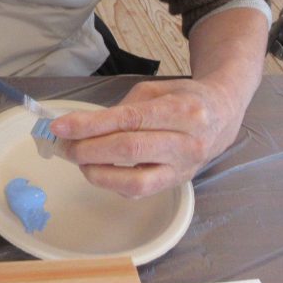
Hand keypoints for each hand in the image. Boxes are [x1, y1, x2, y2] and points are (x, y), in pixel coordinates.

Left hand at [48, 78, 245, 197]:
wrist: (222, 117)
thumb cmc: (184, 99)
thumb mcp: (156, 91)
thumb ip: (122, 108)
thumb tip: (82, 127)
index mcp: (182, 110)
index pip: (128, 119)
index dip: (90, 125)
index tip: (60, 127)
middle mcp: (187, 142)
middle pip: (129, 150)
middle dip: (88, 149)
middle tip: (64, 145)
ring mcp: (184, 168)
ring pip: (135, 181)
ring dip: (98, 173)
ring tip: (80, 160)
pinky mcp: (177, 184)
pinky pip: (140, 191)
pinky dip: (113, 183)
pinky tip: (100, 169)